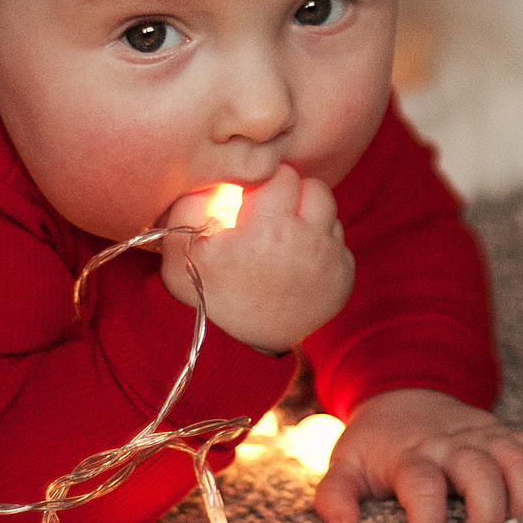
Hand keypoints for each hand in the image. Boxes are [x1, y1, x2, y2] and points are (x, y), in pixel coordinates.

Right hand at [157, 166, 351, 353]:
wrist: (234, 349)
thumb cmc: (203, 294)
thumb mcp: (179, 247)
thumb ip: (194, 199)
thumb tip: (220, 173)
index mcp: (270, 230)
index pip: (282, 174)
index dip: (263, 181)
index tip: (249, 198)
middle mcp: (309, 243)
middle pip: (315, 188)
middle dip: (291, 194)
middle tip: (267, 214)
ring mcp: (331, 264)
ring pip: (330, 213)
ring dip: (308, 217)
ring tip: (278, 239)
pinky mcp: (343, 280)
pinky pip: (338, 243)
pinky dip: (320, 245)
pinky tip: (292, 262)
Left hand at [315, 387, 522, 522]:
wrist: (400, 393)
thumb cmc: (374, 446)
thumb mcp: (343, 466)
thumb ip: (334, 497)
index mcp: (408, 456)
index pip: (422, 485)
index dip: (426, 522)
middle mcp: (449, 443)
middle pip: (481, 472)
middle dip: (487, 515)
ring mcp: (481, 435)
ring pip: (516, 458)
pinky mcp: (503, 433)